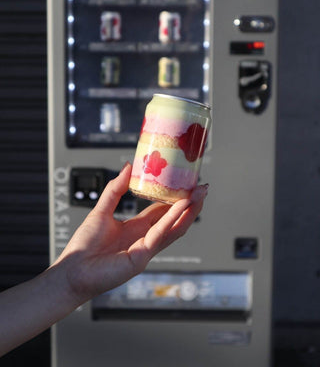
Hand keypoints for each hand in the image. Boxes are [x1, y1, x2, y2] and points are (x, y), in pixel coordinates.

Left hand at [54, 162, 207, 305]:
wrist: (72, 271)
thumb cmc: (84, 247)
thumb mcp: (101, 210)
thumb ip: (115, 189)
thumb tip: (127, 167)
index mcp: (136, 228)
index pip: (161, 212)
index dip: (175, 199)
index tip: (185, 185)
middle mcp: (144, 239)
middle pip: (173, 220)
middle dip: (189, 205)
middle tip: (201, 188)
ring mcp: (145, 249)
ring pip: (173, 228)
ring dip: (188, 212)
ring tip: (199, 195)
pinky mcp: (141, 257)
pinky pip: (159, 235)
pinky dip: (171, 221)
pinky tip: (181, 207)